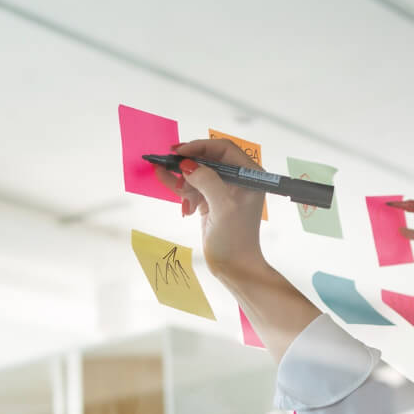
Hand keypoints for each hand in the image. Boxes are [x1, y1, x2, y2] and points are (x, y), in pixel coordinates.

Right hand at [152, 139, 267, 279]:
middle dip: (188, 163)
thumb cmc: (235, 239)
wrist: (234, 267)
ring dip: (183, 178)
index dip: (200, 147)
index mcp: (249, 175)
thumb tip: (187, 164)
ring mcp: (224, 190)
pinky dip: (181, 186)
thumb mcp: (223, 207)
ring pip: (198, 173)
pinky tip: (164, 179)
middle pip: (208, 159)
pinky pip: (193, 186)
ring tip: (170, 182)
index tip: (179, 152)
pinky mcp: (211, 201)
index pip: (223, 149)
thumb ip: (207, 181)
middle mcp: (238, 179)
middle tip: (167, 162)